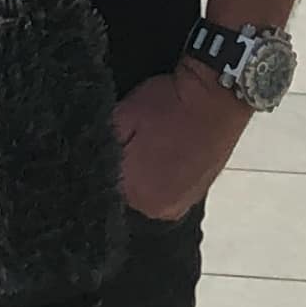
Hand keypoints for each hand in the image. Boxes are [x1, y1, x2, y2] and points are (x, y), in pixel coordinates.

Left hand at [113, 62, 248, 219]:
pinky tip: (168, 154)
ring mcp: (180, 205)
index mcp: (134, 193)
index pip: (102, 185)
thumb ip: (101, 144)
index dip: (105, 161)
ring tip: (154, 145)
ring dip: (145, 176)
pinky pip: (168, 191)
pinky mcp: (197, 196)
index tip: (116, 140)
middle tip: (135, 139)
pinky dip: (164, 176)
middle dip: (125, 171)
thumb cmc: (169, 103)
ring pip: (147, 193)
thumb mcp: (123, 114)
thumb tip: (87, 159)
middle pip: (125, 193)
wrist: (218, 96)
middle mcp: (157, 209)